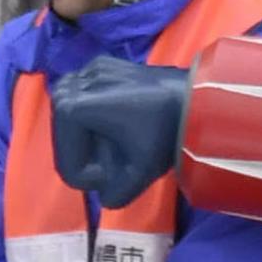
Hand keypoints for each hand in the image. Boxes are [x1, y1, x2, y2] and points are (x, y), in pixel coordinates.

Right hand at [48, 54, 190, 206]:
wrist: (197, 97)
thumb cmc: (165, 132)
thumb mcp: (139, 172)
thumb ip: (116, 195)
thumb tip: (106, 199)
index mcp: (73, 109)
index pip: (66, 162)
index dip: (86, 179)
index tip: (111, 178)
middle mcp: (73, 83)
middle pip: (64, 138)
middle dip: (82, 157)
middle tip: (110, 166)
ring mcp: (87, 70)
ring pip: (70, 117)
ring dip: (85, 137)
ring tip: (112, 146)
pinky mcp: (102, 63)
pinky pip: (84, 96)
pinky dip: (93, 114)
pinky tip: (116, 122)